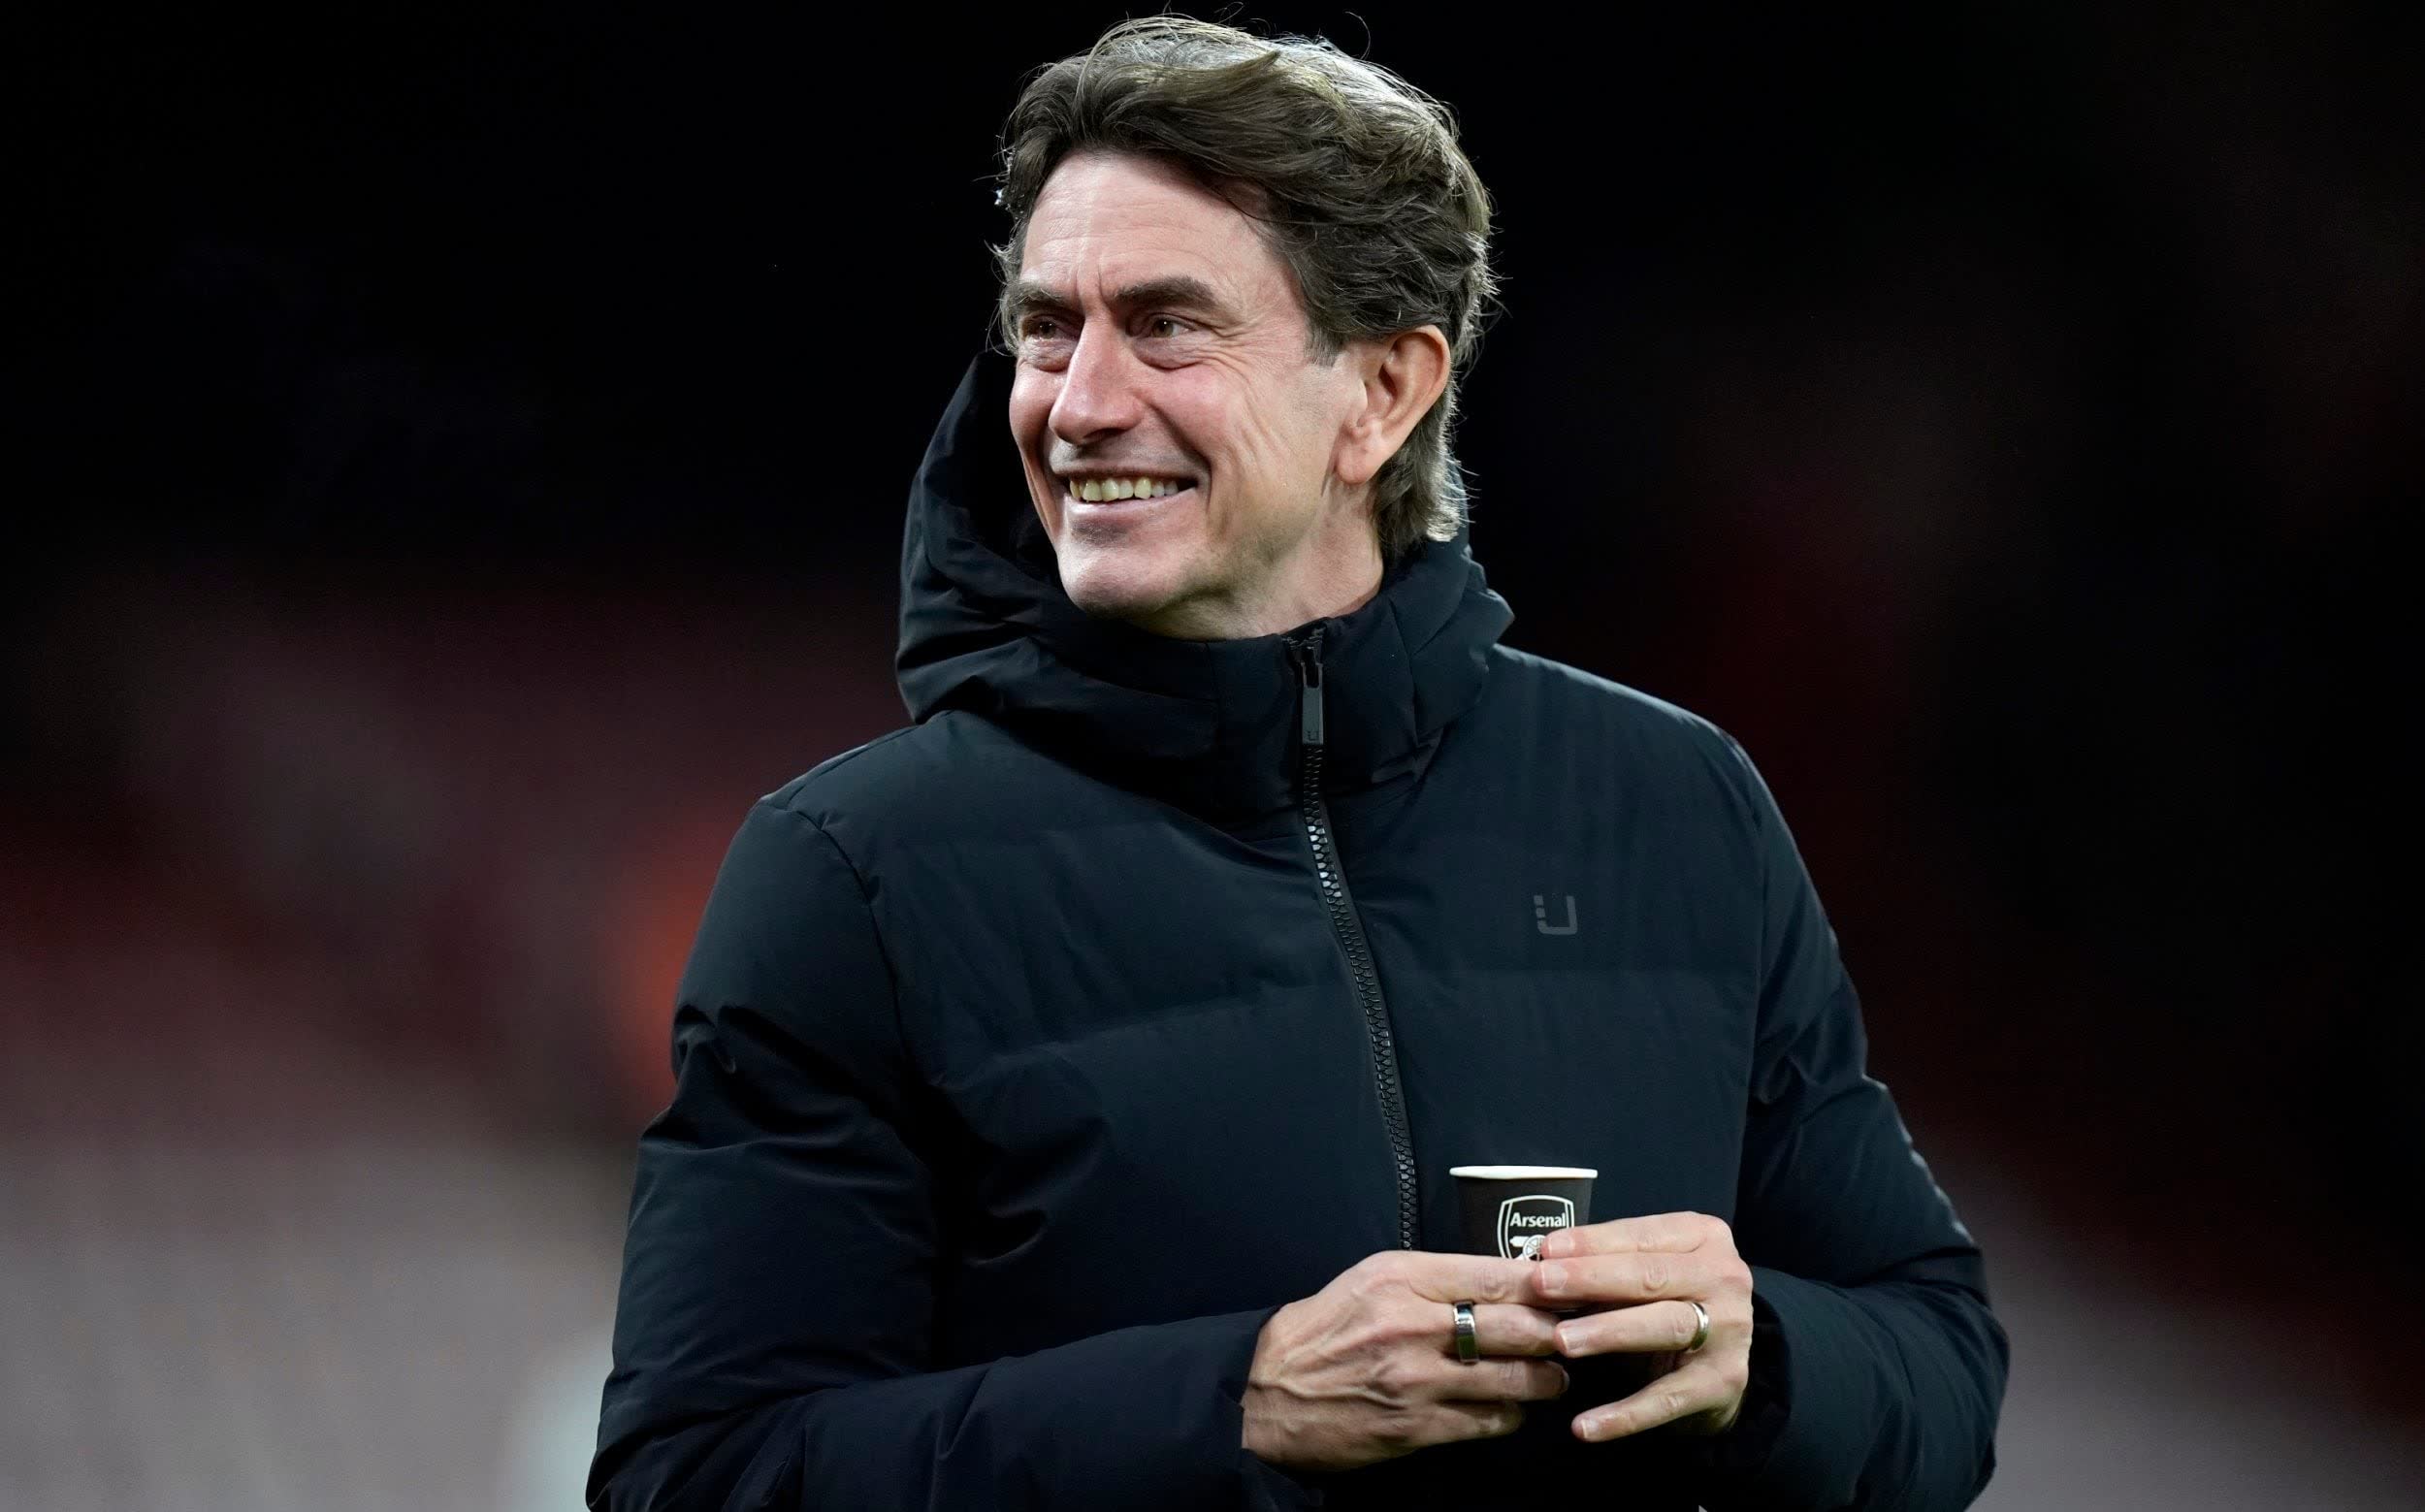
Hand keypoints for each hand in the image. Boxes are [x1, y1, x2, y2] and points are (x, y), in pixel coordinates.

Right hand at [1242, 1250, 1571, 1473]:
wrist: (1268, 1392)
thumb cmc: (1326, 1328)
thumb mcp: (1373, 1279)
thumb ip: (1437, 1277)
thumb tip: (1507, 1278)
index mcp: (1403, 1277)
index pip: (1497, 1274)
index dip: (1545, 1283)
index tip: (1570, 1288)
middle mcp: (1414, 1324)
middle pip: (1519, 1326)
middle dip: (1559, 1333)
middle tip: (1575, 1336)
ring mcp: (1417, 1379)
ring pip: (1515, 1379)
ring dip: (1546, 1379)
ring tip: (1552, 1376)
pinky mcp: (1417, 1427)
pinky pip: (1490, 1421)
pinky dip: (1510, 1414)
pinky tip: (1511, 1407)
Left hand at [1532, 1212, 1753, 1442]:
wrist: (1718, 1364)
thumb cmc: (1666, 1304)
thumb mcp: (1644, 1275)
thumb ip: (1604, 1264)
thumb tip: (1543, 1262)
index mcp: (1704, 1238)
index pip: (1643, 1235)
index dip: (1593, 1242)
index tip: (1546, 1249)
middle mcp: (1725, 1278)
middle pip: (1651, 1277)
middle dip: (1591, 1279)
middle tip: (1541, 1285)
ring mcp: (1731, 1332)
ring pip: (1665, 1326)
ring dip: (1608, 1332)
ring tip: (1561, 1341)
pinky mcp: (1724, 1382)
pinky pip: (1668, 1399)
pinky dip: (1625, 1414)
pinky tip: (1585, 1426)